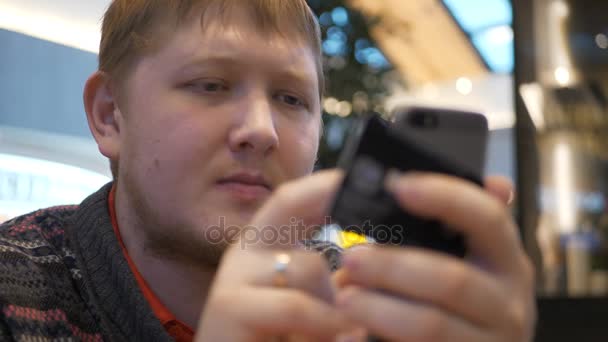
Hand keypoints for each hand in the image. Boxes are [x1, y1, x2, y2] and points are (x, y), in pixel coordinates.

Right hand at [195, 170, 354, 340]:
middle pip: (287, 203)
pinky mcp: (227, 307)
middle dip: (326, 193)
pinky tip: (337, 335)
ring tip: (338, 331)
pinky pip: (295, 303)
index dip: (325, 182)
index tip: (359, 174)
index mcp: (264, 252)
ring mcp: (233, 278)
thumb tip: (369, 265)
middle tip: (363, 206)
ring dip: (334, 301)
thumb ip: (335, 291)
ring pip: (307, 266)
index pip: (292, 201)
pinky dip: (322, 323)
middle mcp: (245, 256)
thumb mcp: (315, 315)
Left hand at [334, 173, 535, 341]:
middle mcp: (510, 301)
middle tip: (351, 258)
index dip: (445, 198)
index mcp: (505, 258)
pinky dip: (381, 337)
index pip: (488, 217)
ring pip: (432, 324)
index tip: (398, 186)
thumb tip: (405, 182)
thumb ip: (445, 224)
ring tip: (344, 298)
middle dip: (394, 268)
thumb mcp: (460, 258)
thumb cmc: (456, 301)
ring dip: (381, 309)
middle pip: (453, 280)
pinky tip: (353, 332)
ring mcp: (494, 341)